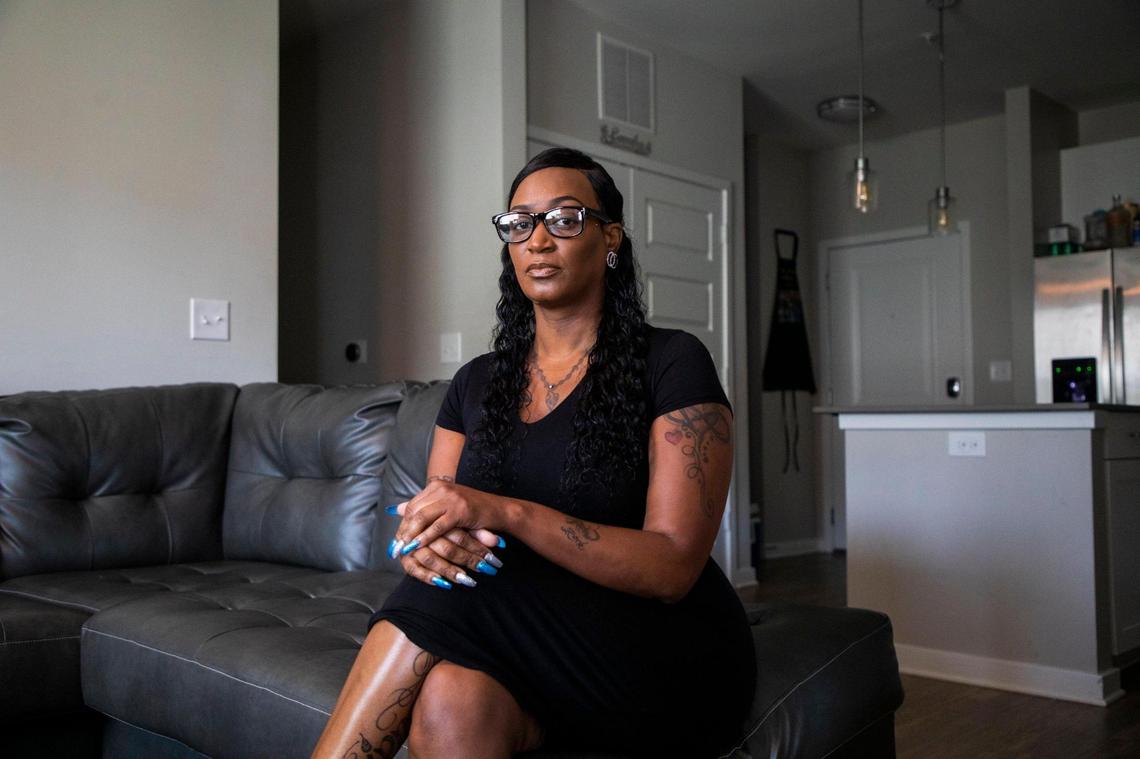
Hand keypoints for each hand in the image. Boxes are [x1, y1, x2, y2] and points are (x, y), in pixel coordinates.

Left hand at [386, 482, 505, 588]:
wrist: (498, 510)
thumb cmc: (473, 510)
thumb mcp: (446, 505)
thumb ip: (423, 506)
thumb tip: (397, 509)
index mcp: (436, 486)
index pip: (413, 505)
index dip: (403, 523)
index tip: (397, 539)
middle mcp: (441, 488)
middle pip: (415, 510)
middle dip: (404, 530)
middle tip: (396, 547)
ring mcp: (451, 498)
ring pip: (422, 517)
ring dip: (411, 534)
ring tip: (404, 548)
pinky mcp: (459, 510)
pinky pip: (437, 526)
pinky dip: (425, 537)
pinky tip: (418, 546)